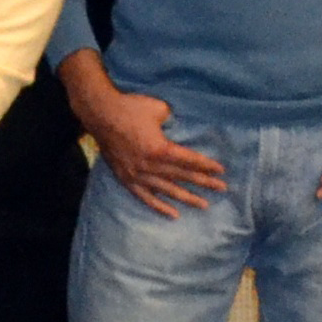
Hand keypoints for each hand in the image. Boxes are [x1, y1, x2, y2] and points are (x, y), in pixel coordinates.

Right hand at [62, 52, 225, 217]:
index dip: (206, 165)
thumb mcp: (159, 109)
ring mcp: (137, 174)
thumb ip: (173, 121)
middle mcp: (149, 165)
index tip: (221, 171)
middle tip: (221, 189)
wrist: (99, 112)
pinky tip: (173, 214)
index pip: (188, 160)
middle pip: (181, 176)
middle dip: (203, 182)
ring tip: (203, 205)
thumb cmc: (130, 107)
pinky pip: (144, 196)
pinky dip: (159, 206)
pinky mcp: (126, 177)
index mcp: (159, 148)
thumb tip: (181, 127)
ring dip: (186, 197)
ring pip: (166, 190)